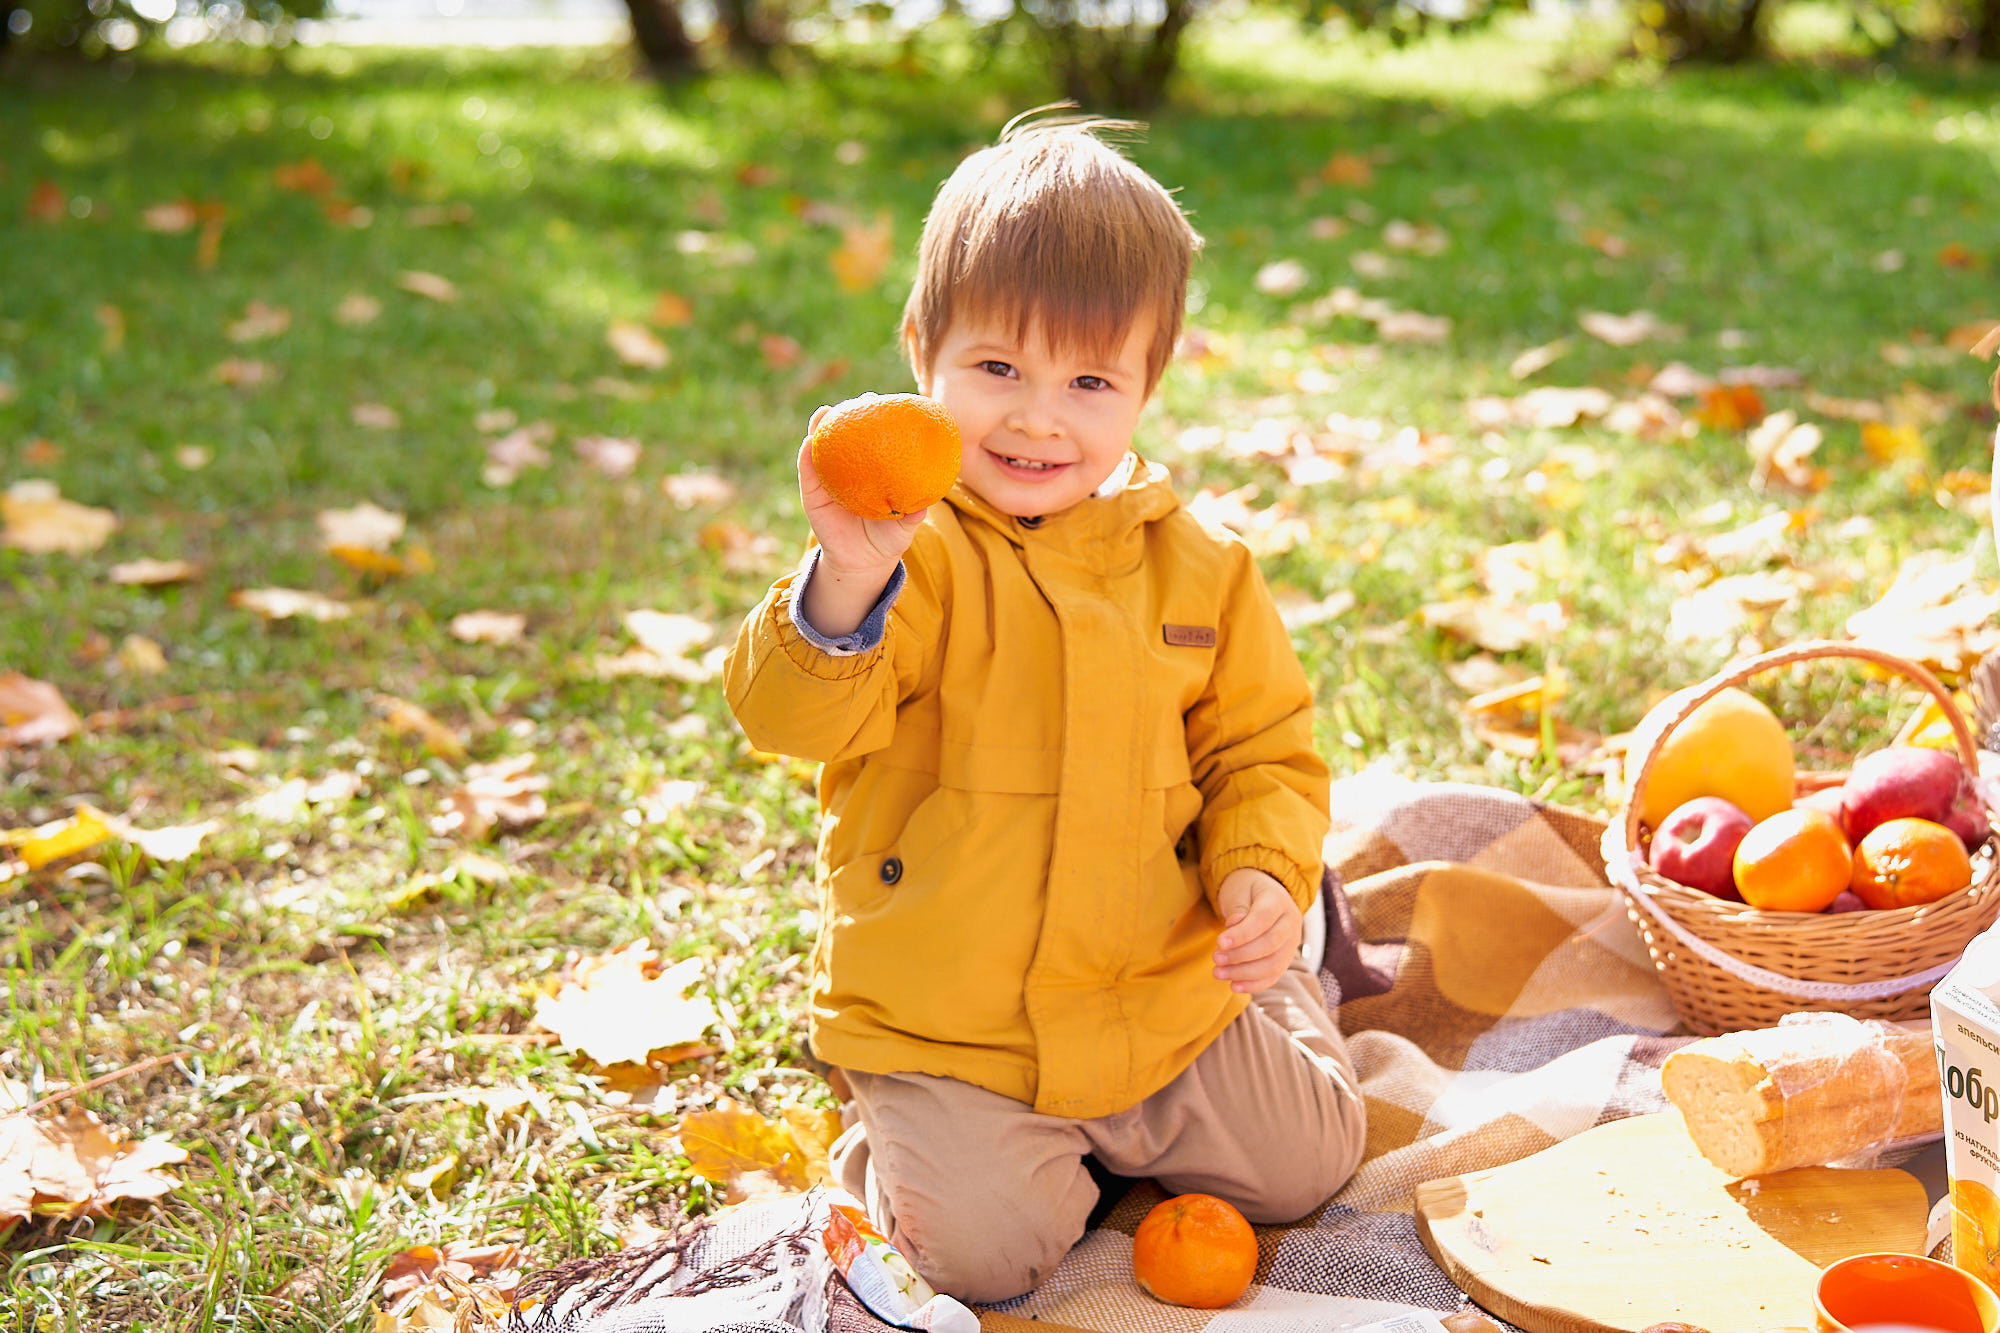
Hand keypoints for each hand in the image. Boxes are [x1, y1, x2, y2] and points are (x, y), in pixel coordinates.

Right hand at [798, 404, 927, 580]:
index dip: (878, 416)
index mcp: (872, 468)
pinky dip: (807, 455)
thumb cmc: (888, 537)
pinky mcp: (812, 493)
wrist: (863, 562)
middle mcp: (849, 467)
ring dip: (821, 426)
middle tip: (862, 399)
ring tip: (825, 413)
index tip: (886, 400)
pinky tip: (809, 442)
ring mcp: (828, 477)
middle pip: (846, 433)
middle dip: (850, 412)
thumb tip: (924, 505)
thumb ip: (912, 514)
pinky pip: (807, 471)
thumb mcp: (903, 526)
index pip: (873, 436)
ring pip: (821, 446)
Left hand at [1212, 868, 1301, 994]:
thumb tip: (1233, 925)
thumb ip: (1238, 908)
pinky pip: (1274, 976)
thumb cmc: (1246, 891)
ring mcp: (1291, 942)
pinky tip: (1234, 986)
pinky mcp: (1286, 958)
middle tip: (1216, 959)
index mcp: (1279, 901)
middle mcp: (1291, 922)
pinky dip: (1255, 984)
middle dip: (1240, 956)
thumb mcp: (1239, 891)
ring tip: (1218, 973)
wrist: (1263, 893)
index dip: (1242, 934)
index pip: (1263, 920)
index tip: (1219, 942)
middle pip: (1270, 944)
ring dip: (1245, 973)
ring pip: (1274, 964)